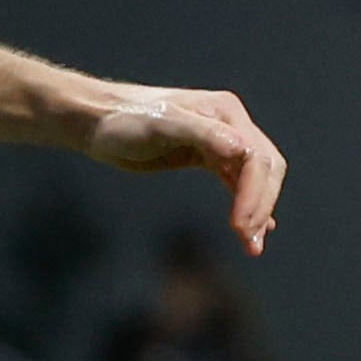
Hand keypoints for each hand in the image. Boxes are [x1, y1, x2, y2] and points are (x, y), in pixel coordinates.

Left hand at [87, 87, 284, 253]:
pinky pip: (236, 180)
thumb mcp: (161, 124)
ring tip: (251, 247)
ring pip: (252, 178)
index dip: (255, 194)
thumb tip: (240, 149)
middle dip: (260, 206)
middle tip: (249, 244)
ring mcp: (218, 141)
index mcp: (225, 113)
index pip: (256, 158)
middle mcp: (229, 125)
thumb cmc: (124, 120)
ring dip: (257, 210)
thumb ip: (201, 134)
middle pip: (264, 169)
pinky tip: (252, 227)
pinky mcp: (204, 156)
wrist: (96, 120)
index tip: (241, 227)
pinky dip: (246, 202)